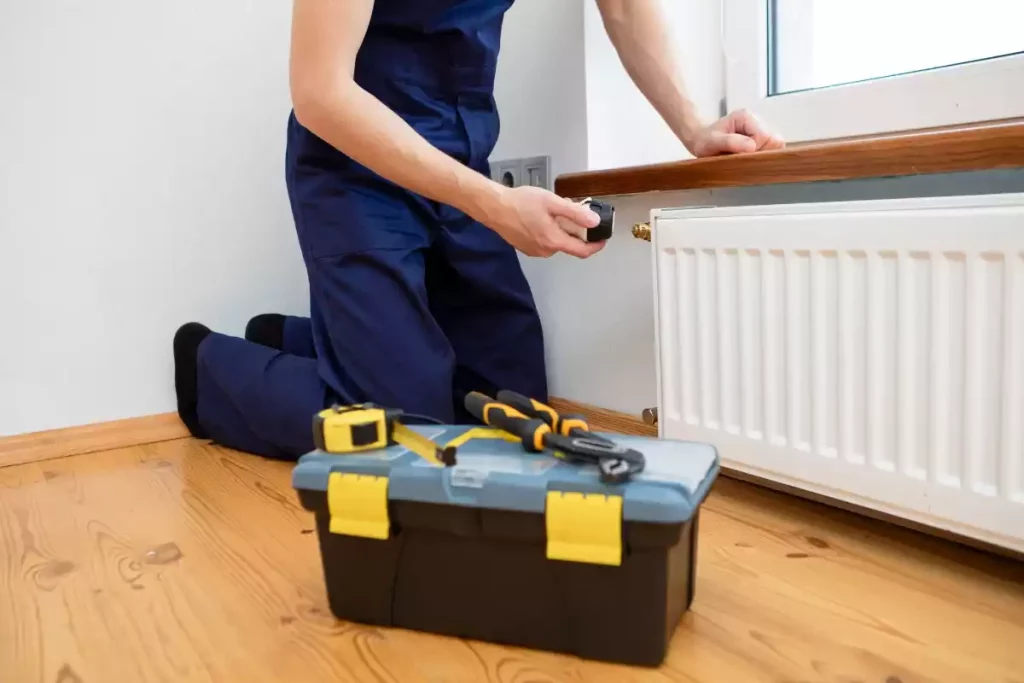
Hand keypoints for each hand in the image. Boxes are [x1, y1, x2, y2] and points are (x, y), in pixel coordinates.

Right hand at [484, 186, 606, 258]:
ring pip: (556, 242)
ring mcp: (534, 251)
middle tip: (572, 210)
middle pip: (569, 244)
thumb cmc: (522, 203)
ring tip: (553, 211)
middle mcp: (545, 251)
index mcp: (554, 241)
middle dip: (575, 230)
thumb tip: (595, 222)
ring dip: (560, 229)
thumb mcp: (552, 202)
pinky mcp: (525, 248)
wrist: (493, 207)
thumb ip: (575, 213)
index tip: (603, 237)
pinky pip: (544, 241)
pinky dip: (549, 231)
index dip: (596, 245)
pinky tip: (540, 217)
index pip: (583, 251)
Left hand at [685, 109, 784, 157]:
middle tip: (740, 157)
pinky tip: (745, 158)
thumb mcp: (712, 143)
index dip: (755, 150)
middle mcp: (756, 121)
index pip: (764, 136)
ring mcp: (759, 130)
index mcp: (746, 117)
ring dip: (759, 156)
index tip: (739, 155)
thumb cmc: (704, 141)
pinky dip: (759, 157)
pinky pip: (769, 150)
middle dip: (759, 153)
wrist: (700, 140)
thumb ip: (730, 143)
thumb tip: (752, 147)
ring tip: (741, 157)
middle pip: (772, 141)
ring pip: (773, 147)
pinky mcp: (759, 139)